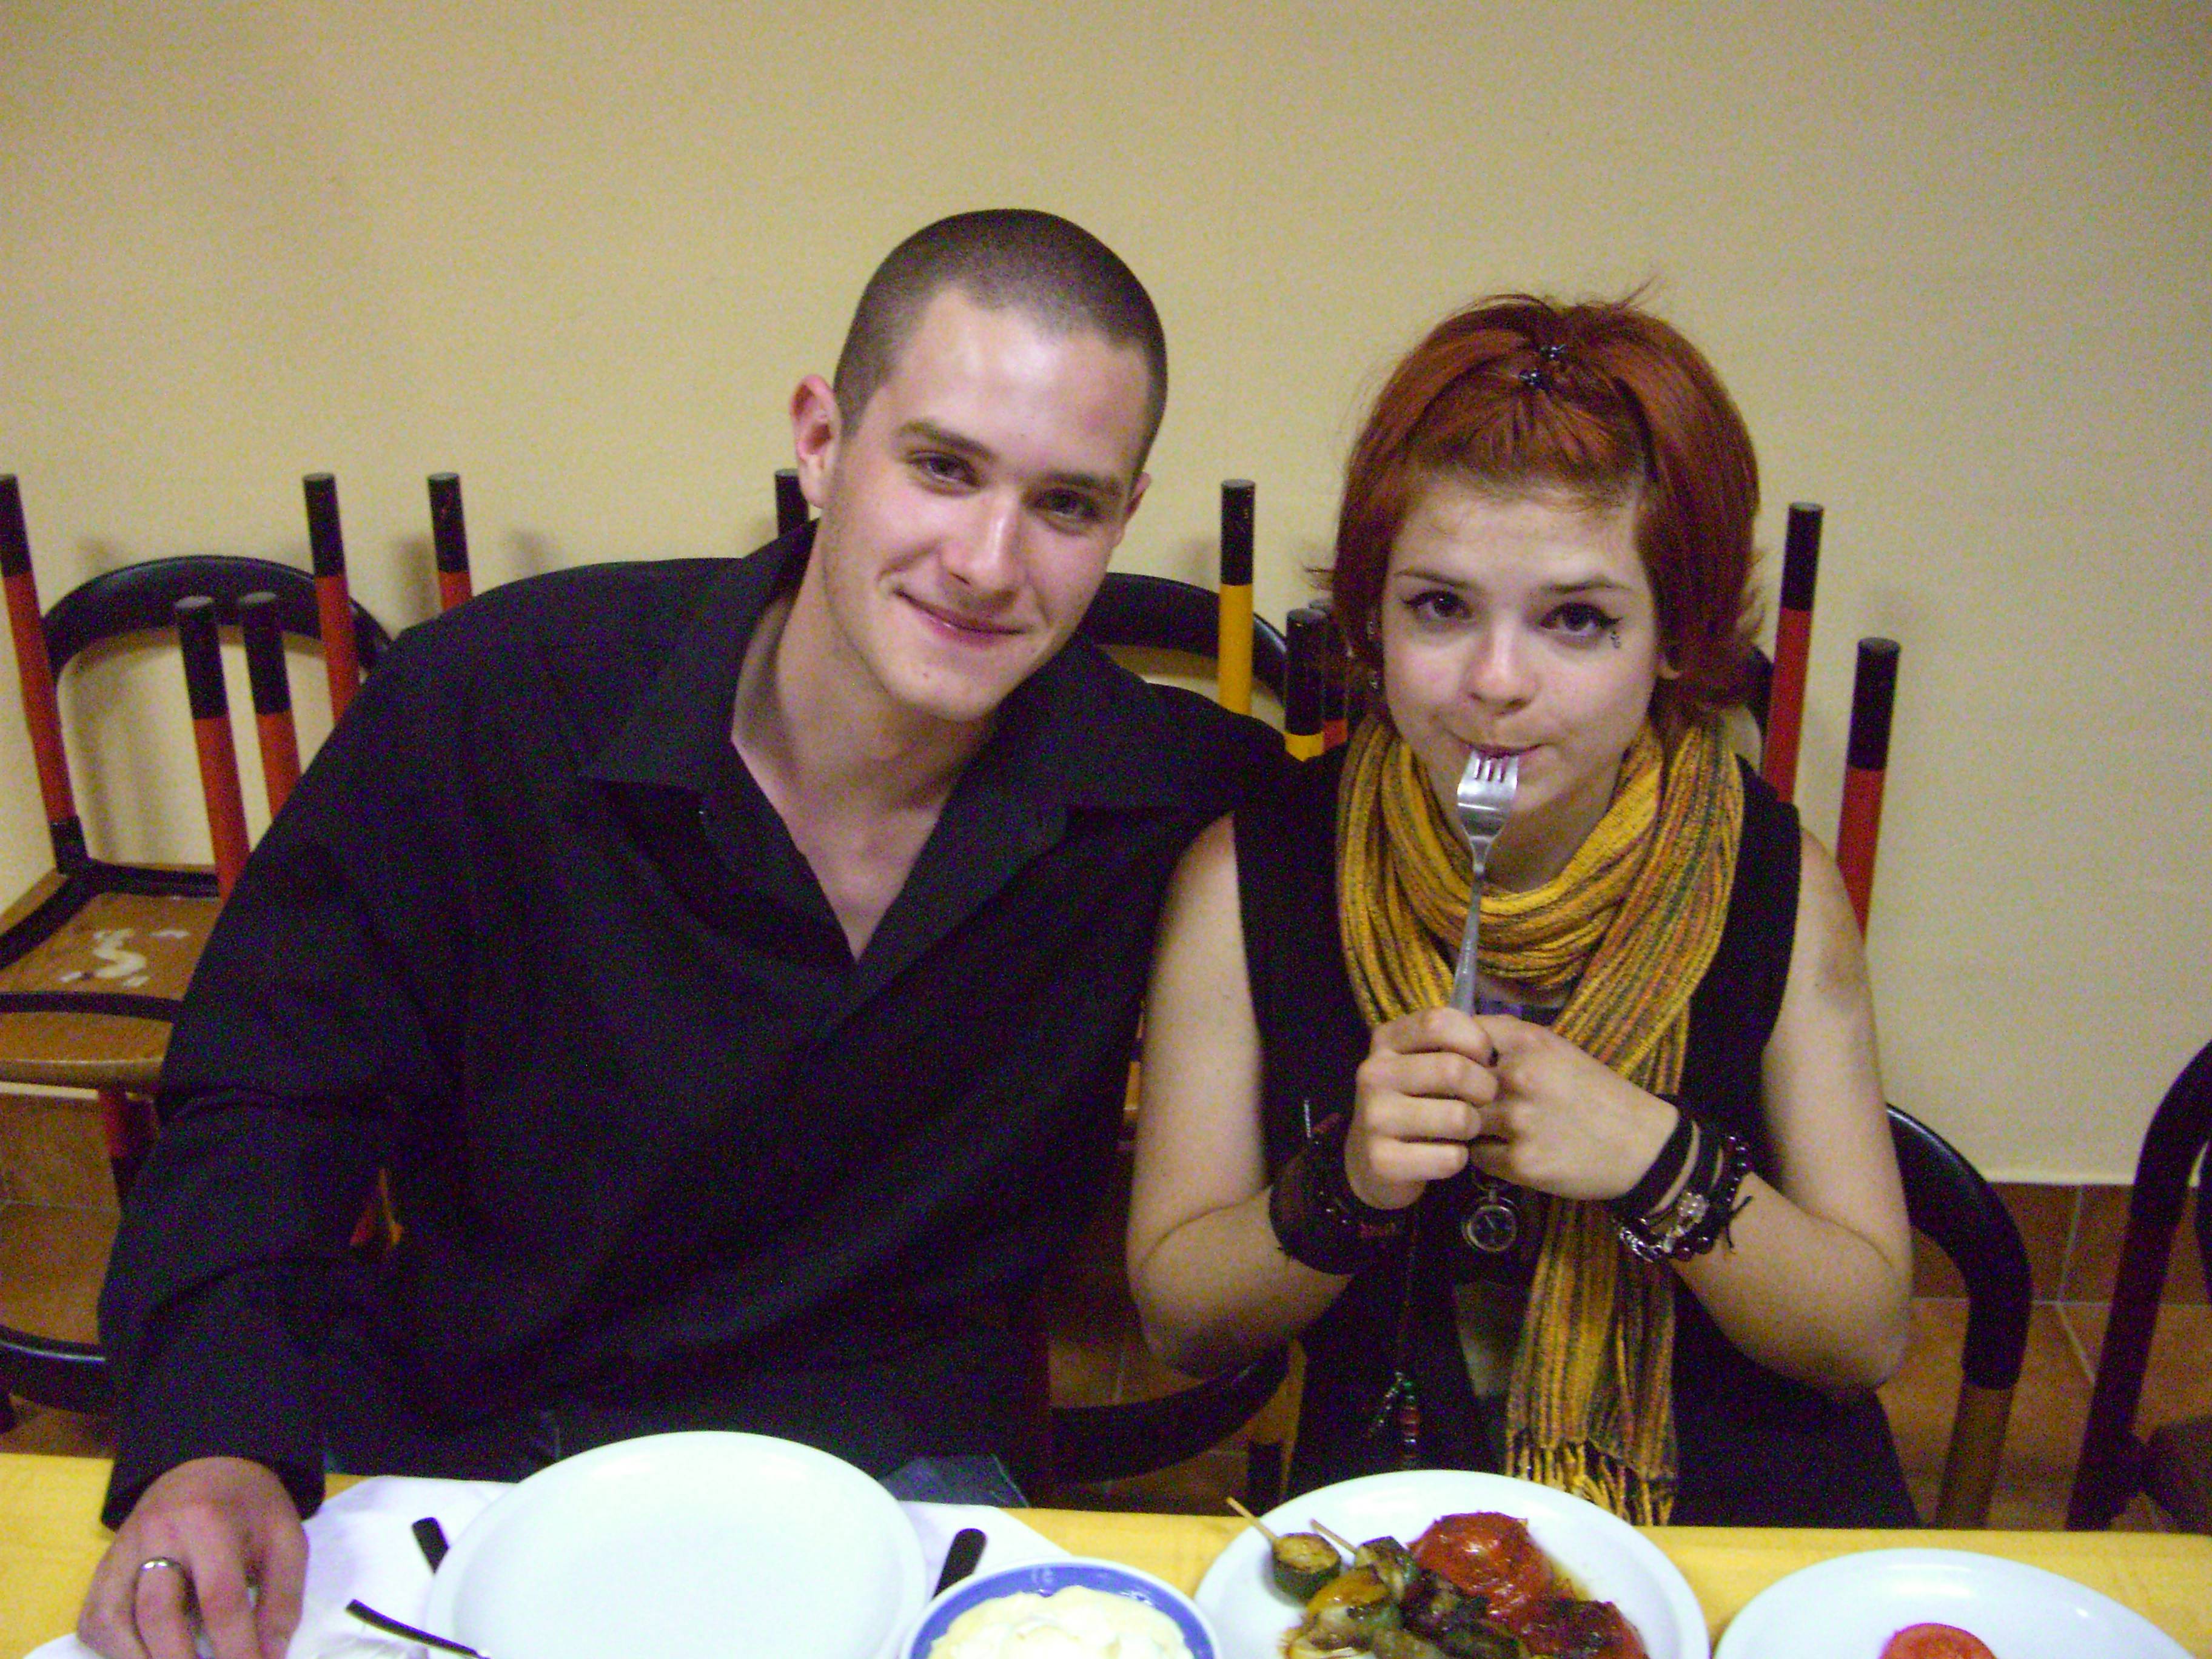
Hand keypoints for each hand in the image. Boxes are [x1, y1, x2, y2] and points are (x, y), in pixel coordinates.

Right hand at [78, 1457, 305, 1658]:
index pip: (219, 1598)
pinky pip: (95, 1620)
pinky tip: (146, 1657)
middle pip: (157, 1614)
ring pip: (113, 1622)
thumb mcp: (285, 1538)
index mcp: (208, 1521)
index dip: (236, 1647)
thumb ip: (282, 1598)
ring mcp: (120, 1552)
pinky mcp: (102, 1569)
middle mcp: (155, 1535)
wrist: (207, 1467)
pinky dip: (115, 1652)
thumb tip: (270, 1656)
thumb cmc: (250, 1507)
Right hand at [1345, 1007, 1497, 1208]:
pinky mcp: (1383, 1161)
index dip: (1474, 1039)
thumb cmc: (1414, 1102)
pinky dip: (1459, 1159)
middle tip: (1483, 1100)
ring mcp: (1374, 1118)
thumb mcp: (1423, 1063)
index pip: (1438, 1022)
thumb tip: (1498, 1044)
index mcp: (1385, 1041)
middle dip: (1484, 1088)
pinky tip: (1443, 1155)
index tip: (1484, 1059)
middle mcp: (1373, 1073)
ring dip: (1474, 1127)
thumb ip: (1453, 1044)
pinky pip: (1450, 1157)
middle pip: (1453, 1069)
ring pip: (1458, 1117)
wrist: (1371, 1161)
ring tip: (1463, 1129)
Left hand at [1466, 1015, 1676, 1201]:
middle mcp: (1518, 1076)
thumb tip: (1459, 1036)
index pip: (1461, 1034)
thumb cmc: (1597, 1093)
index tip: (1459, 1063)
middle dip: (1459, 1094)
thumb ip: (1510, 1039)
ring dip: (1473, 1127)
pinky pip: (1479, 1156)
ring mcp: (1518, 1121)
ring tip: (1496, 1129)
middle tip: (1475, 1104)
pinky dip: (1489, 1156)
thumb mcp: (1558, 1050)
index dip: (1454, 1050)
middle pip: (1456, 1082)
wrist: (1642, 1146)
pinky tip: (1512, 1151)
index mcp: (1528, 1042)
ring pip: (1463, 1121)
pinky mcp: (1520, 1162)